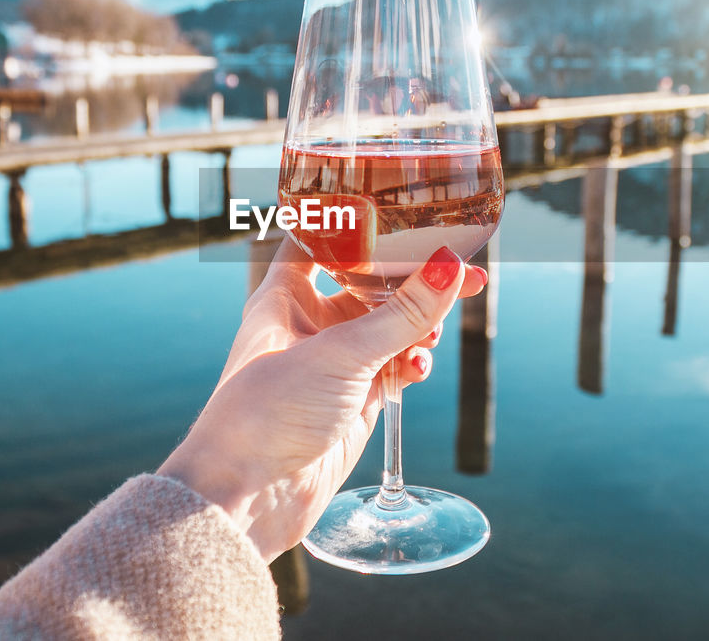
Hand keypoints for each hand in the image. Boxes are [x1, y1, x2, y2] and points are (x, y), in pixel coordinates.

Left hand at [158, 240, 486, 561]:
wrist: (245, 497)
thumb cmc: (266, 413)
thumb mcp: (340, 354)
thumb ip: (401, 314)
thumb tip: (453, 268)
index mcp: (284, 294)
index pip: (323, 238)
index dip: (362, 223)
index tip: (408, 212)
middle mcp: (308, 323)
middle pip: (370, 283)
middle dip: (414, 280)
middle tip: (463, 274)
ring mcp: (331, 362)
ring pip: (388, 327)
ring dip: (418, 326)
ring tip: (433, 336)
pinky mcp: (352, 400)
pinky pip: (393, 367)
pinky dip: (412, 364)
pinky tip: (419, 370)